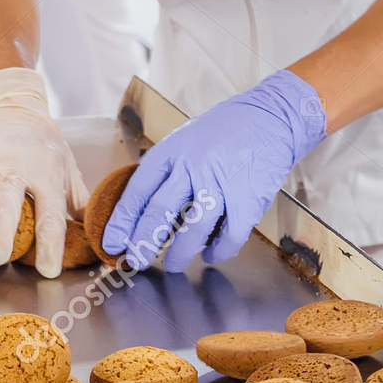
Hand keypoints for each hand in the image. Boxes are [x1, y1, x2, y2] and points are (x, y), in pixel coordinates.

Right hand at [0, 67, 87, 276]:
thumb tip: (95, 236)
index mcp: (44, 172)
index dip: (49, 243)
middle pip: (5, 200)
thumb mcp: (68, 169)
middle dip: (0, 229)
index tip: (48, 270)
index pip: (49, 211)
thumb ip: (78, 203)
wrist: (11, 106)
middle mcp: (12, 167)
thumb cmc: (43, 146)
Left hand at [102, 70, 326, 271]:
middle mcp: (192, 167)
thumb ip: (167, 172)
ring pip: (192, 230)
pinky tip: (211, 255)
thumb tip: (142, 213)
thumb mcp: (185, 140)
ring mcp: (221, 183)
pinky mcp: (248, 199)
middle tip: (136, 262)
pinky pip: (229, 236)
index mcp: (172, 152)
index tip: (111, 243)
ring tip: (172, 265)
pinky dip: (218, 251)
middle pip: (159, 213)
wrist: (272, 118)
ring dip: (180, 254)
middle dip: (143, 244)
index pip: (138, 192)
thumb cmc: (224, 133)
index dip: (122, 222)